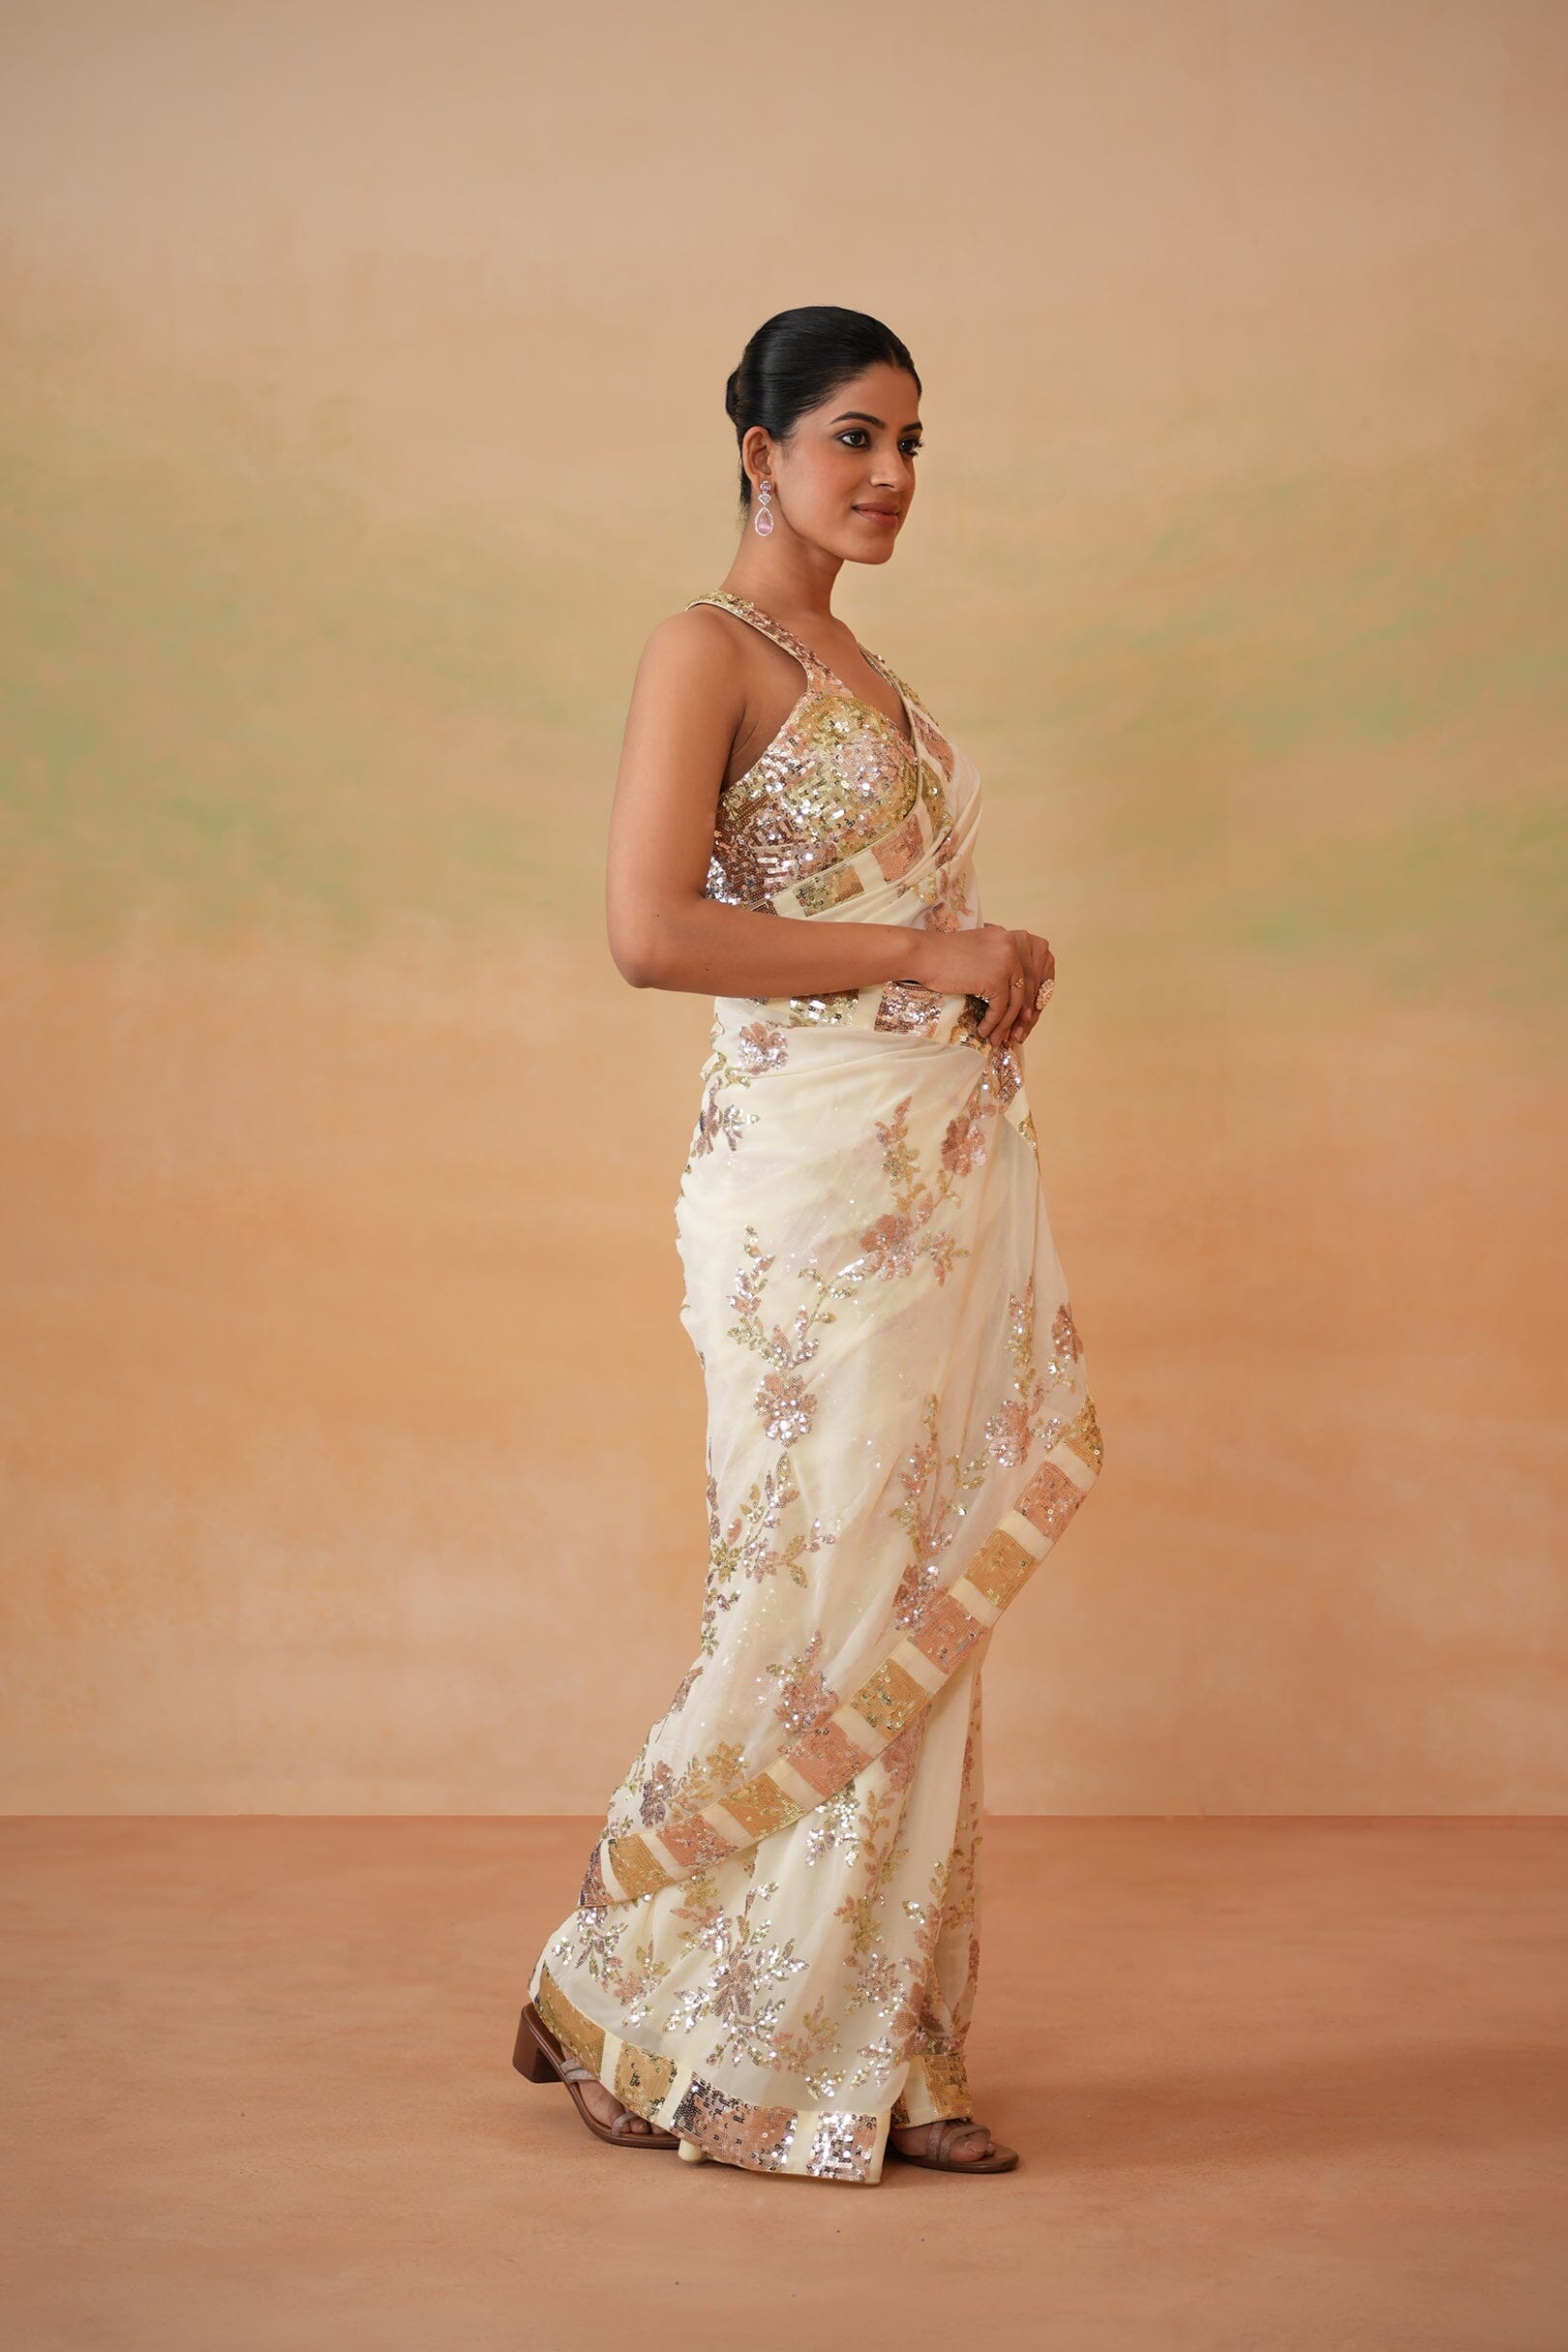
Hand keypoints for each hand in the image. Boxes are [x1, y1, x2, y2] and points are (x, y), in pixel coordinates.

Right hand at [908, 923, 1054, 1046]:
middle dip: (1017, 1015)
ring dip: (1005, 1024)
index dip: (1020, 998)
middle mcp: (1010, 946)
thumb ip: (992, 964)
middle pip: (1023, 987)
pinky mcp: (996, 978)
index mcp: (1006, 938)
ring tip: (995, 1038)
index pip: (1023, 972)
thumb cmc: (939, 957)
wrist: (922, 955)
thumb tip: (1005, 992)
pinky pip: (1000, 1008)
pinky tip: (983, 1031)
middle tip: (1010, 1033)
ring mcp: (1006, 962)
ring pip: (1015, 1001)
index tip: (1015, 1018)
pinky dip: (993, 1023)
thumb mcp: (975, 954)